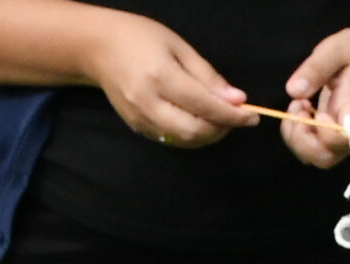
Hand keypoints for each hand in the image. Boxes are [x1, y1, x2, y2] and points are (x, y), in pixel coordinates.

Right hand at [84, 12, 256, 146]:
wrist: (97, 47)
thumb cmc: (140, 38)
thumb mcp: (178, 47)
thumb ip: (207, 76)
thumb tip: (237, 100)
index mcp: (160, 76)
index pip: (205, 105)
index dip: (232, 115)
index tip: (252, 116)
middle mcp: (148, 102)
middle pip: (194, 131)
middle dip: (222, 129)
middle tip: (236, 119)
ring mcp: (140, 118)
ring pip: (183, 140)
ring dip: (208, 135)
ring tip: (220, 120)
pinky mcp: (136, 126)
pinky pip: (170, 139)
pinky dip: (190, 135)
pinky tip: (198, 121)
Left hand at [281, 24, 349, 165]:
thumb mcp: (336, 50)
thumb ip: (315, 69)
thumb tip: (292, 91)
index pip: (345, 140)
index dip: (326, 133)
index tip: (318, 110)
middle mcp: (349, 131)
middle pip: (325, 158)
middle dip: (300, 141)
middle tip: (298, 108)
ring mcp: (341, 135)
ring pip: (316, 156)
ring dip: (296, 137)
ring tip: (298, 105)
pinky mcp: (332, 133)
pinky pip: (312, 146)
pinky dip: (297, 133)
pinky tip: (300, 108)